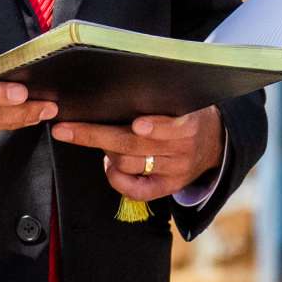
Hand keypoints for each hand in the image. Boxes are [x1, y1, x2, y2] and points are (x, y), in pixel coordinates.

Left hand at [52, 106, 223, 201]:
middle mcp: (182, 151)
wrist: (216, 141)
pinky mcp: (169, 187)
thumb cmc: (189, 112)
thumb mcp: (184, 99)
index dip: (155, 127)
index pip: (170, 127)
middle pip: (133, 145)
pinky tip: (110, 165)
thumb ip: (161, 99)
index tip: (138, 124)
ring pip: (128, 164)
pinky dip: (116, 179)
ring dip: (106, 152)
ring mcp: (175, 172)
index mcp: (189, 124)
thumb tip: (117, 91)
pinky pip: (136, 191)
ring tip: (102, 139)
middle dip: (94, 135)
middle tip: (66, 129)